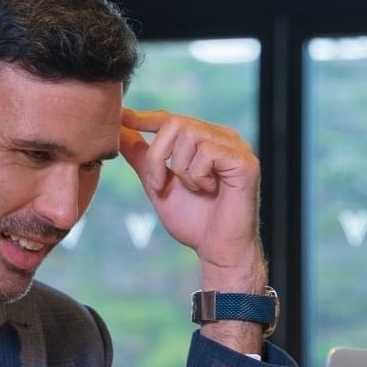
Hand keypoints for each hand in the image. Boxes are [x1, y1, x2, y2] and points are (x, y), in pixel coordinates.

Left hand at [118, 108, 262, 282]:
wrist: (217, 250)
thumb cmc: (194, 221)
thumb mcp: (159, 186)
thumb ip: (143, 158)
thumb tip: (121, 131)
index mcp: (205, 141)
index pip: (172, 119)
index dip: (146, 117)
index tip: (123, 117)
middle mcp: (222, 138)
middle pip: (175, 122)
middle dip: (157, 156)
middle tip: (158, 185)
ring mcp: (236, 147)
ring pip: (189, 135)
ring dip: (180, 170)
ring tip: (193, 190)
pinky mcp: (245, 161)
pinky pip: (207, 153)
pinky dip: (198, 176)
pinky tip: (209, 191)